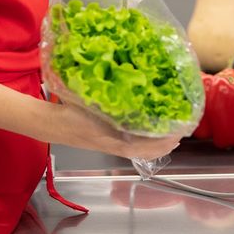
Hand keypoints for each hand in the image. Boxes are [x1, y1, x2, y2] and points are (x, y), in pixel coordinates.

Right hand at [37, 101, 181, 158]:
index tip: (177, 132)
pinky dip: (146, 144)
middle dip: (166, 144)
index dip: (162, 142)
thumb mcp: (88, 99)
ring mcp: (111, 146)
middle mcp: (114, 145)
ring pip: (141, 151)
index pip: (143, 146)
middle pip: (147, 152)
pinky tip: (151, 133)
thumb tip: (129, 81)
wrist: (51, 124)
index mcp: (110, 137)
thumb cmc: (68, 111)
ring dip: (157, 145)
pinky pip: (133, 148)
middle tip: (181, 131)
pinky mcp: (108, 143)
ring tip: (171, 134)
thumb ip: (109, 97)